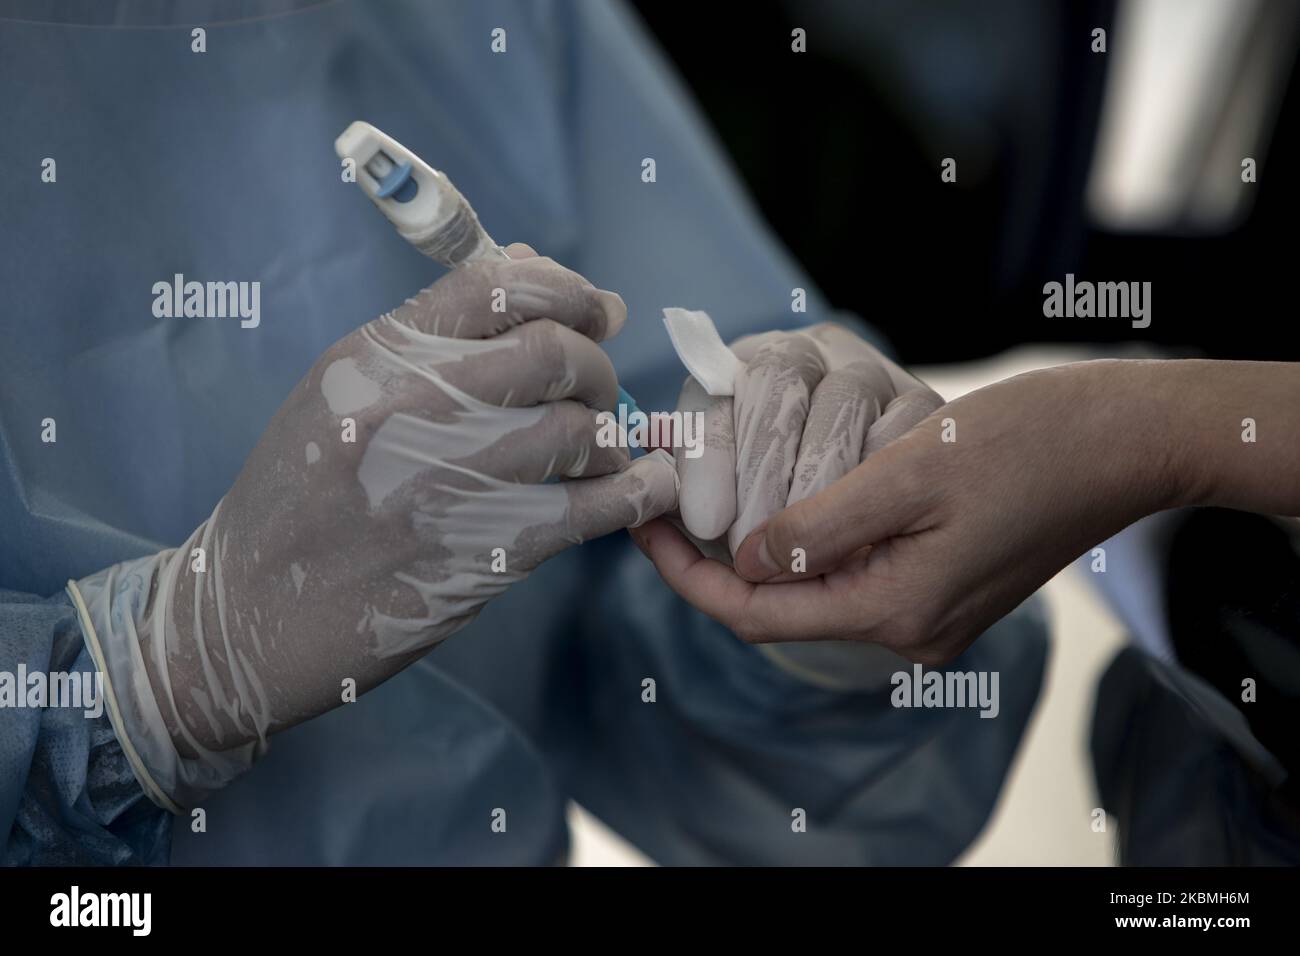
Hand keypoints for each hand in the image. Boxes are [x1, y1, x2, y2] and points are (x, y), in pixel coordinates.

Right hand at [73, 245, 675, 804]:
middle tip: (595, 388)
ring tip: (596, 449)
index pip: (498, 284)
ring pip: (580, 429)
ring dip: (609, 433)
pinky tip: (645, 485)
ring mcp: (456, 483)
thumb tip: (536, 267)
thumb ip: (434, 333)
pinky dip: (638, 489)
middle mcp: (417, 408)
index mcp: (376, 357)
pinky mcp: (489, 552)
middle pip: (555, 352)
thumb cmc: (299, 493)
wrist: (251, 611)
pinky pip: (595, 507)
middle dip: (595, 363)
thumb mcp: (341, 391)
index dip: (565, 289)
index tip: (592, 312)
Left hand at [635, 360, 1180, 664]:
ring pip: (822, 586)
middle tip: (674, 498)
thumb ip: (818, 528)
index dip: (691, 577)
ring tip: (726, 487)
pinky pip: (861, 570)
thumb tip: (748, 562)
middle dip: (724, 558)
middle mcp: (912, 627)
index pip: (760, 614)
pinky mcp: (950, 583)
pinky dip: (819, 537)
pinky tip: (800, 491)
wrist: (1128, 440)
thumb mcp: (908, 474)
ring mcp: (934, 610)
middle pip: (786, 606)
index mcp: (897, 609)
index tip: (645, 529)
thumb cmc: (1027, 443)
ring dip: (772, 545)